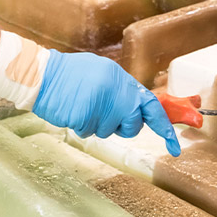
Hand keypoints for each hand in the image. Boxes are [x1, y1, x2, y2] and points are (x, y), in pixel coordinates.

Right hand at [33, 51, 180, 155]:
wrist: (42, 74)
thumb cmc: (70, 74)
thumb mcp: (102, 72)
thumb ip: (121, 89)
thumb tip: (137, 107)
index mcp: (122, 79)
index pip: (151, 105)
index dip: (164, 126)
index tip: (174, 144)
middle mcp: (116, 92)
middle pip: (132, 126)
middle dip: (120, 126)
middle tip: (102, 111)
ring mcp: (101, 105)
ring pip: (107, 131)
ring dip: (95, 123)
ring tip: (81, 103)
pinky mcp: (85, 117)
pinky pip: (88, 132)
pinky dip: (79, 124)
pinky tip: (72, 109)